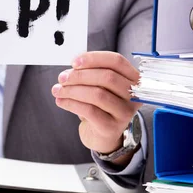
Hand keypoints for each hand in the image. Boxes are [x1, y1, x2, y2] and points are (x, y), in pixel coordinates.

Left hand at [51, 51, 140, 165]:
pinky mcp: (112, 127)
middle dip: (80, 75)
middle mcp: (134, 96)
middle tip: (62, 78)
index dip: (93, 58)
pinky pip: (89, 110)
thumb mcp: (99, 85)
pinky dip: (71, 103)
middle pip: (108, 77)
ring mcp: (125, 113)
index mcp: (133, 79)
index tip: (74, 62)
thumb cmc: (100, 105)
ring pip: (98, 94)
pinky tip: (61, 101)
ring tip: (58, 90)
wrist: (102, 134)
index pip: (116, 61)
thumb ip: (90, 73)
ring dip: (72, 90)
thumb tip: (71, 69)